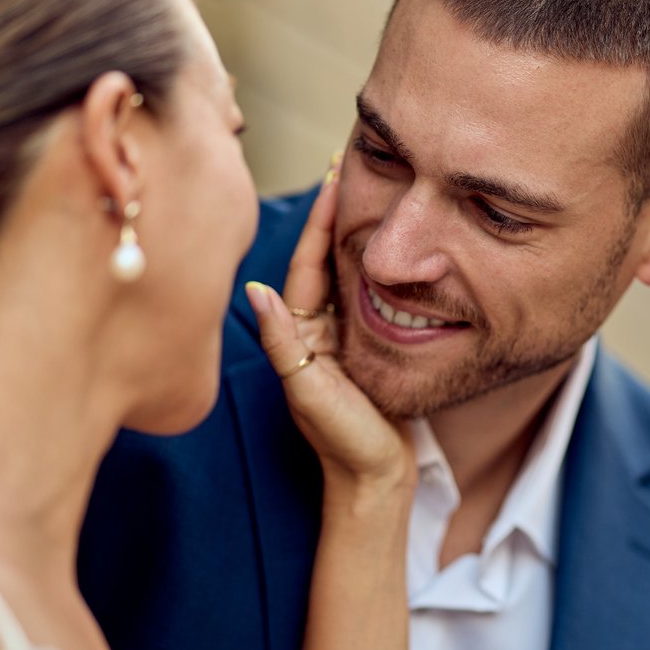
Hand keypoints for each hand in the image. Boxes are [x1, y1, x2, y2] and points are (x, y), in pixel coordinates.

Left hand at [246, 163, 412, 489]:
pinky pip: (372, 297)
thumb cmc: (344, 444)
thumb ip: (285, 345)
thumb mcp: (311, 393)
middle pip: (327, 259)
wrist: (377, 483)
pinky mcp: (370, 349)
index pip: (308, 265)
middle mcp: (317, 330)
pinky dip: (378, 265)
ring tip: (372, 190)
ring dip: (358, 233)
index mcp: (299, 335)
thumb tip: (256, 291)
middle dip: (337, 214)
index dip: (320, 220)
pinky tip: (392, 243)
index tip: (335, 176)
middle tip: (352, 165)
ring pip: (349, 273)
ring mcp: (343, 338)